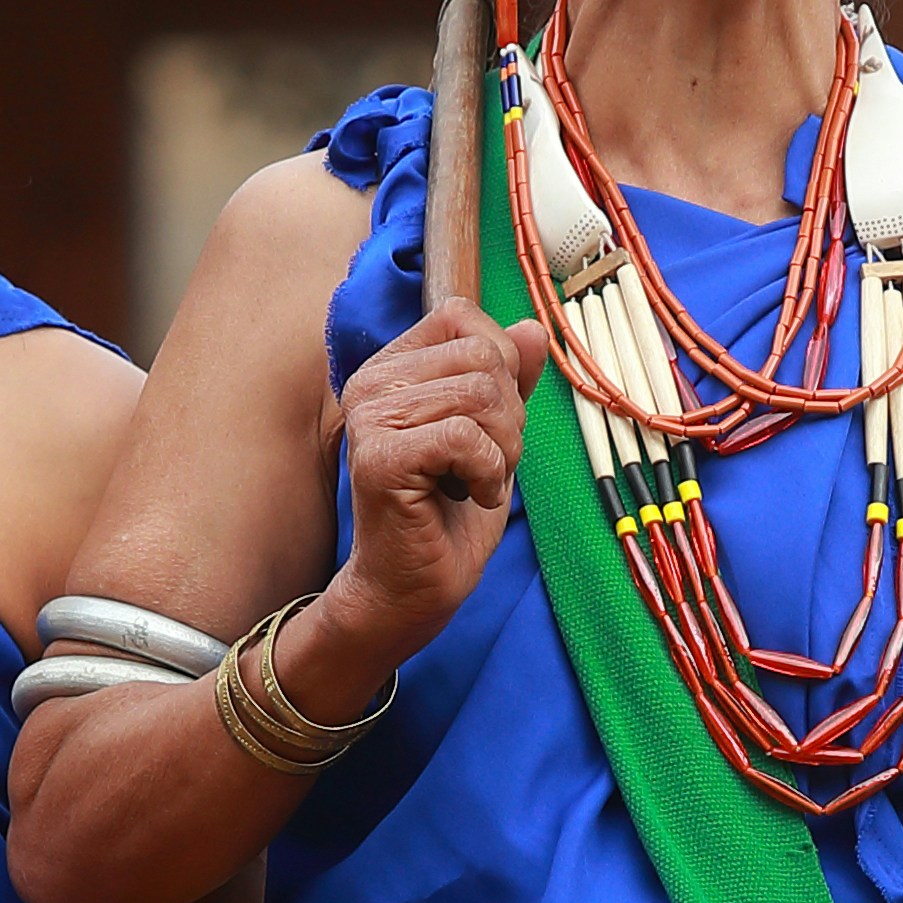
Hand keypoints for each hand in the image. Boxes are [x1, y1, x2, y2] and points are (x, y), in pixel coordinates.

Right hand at [318, 306, 550, 679]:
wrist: (413, 586)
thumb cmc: (450, 512)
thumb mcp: (495, 434)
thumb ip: (510, 379)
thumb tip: (532, 329)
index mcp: (393, 367)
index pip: (462, 317)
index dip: (501, 366)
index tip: (487, 423)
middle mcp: (371, 383)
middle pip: (482, 355)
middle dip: (510, 415)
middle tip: (485, 462)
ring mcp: (370, 418)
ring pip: (481, 394)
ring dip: (502, 448)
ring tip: (476, 481)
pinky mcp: (380, 458)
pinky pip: (466, 438)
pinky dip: (488, 473)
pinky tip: (469, 496)